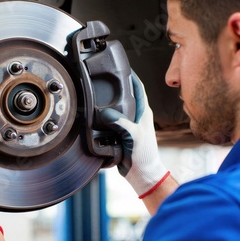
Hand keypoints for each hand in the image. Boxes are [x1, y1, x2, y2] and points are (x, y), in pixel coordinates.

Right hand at [101, 72, 168, 197]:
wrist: (142, 174)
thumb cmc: (144, 156)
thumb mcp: (133, 135)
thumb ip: (120, 122)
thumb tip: (105, 113)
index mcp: (143, 113)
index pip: (138, 88)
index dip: (131, 76)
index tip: (122, 66)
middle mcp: (137, 117)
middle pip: (126, 96)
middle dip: (117, 86)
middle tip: (105, 77)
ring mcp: (129, 126)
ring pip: (117, 109)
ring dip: (109, 102)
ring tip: (97, 93)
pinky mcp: (121, 135)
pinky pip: (111, 122)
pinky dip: (103, 117)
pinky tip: (95, 115)